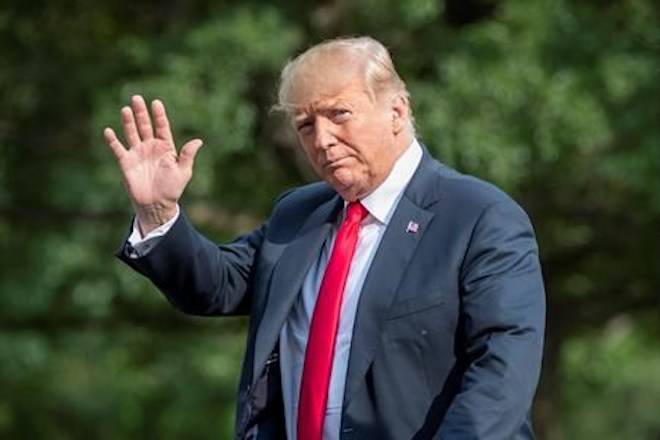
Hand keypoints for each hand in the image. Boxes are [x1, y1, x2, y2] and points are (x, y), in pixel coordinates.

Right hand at [103, 95, 202, 234]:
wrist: (157, 205)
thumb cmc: (172, 188)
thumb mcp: (183, 171)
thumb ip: (188, 155)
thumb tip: (198, 140)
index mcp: (165, 147)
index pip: (161, 127)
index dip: (159, 115)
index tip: (156, 103)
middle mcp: (150, 147)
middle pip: (145, 126)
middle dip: (141, 113)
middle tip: (136, 98)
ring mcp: (137, 153)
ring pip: (132, 133)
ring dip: (128, 122)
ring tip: (126, 109)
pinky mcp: (126, 162)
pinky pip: (118, 149)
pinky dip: (113, 140)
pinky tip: (109, 131)